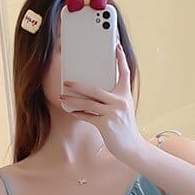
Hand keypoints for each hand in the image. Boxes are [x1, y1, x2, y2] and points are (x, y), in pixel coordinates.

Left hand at [61, 44, 147, 163]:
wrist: (132, 148)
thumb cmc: (125, 129)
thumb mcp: (123, 109)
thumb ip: (113, 99)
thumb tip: (94, 92)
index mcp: (125, 95)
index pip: (124, 73)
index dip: (120, 59)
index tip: (116, 46)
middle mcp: (120, 102)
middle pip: (96, 88)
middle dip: (78, 85)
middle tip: (66, 81)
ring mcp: (113, 113)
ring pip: (88, 103)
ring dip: (73, 100)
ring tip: (62, 97)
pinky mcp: (106, 124)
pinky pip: (88, 116)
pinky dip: (78, 114)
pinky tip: (71, 111)